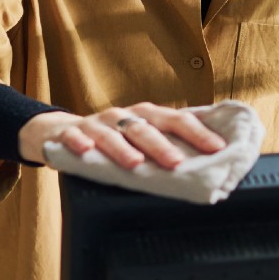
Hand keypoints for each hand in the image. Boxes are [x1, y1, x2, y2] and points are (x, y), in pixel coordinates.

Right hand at [18, 102, 226, 169]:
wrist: (61, 132)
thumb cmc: (112, 139)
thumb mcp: (139, 137)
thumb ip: (166, 144)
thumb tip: (210, 158)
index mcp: (144, 116)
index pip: (174, 120)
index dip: (196, 132)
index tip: (217, 148)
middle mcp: (121, 116)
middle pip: (143, 127)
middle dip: (161, 145)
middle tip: (177, 162)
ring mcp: (94, 124)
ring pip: (109, 133)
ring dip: (122, 147)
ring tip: (135, 163)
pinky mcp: (68, 134)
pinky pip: (72, 136)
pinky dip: (78, 142)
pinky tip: (84, 150)